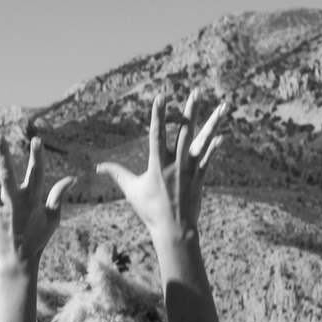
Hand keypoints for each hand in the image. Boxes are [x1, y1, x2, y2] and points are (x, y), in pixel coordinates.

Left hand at [0, 132, 74, 277]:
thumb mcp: (52, 218)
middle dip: (2, 154)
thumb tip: (73, 178)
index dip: (37, 157)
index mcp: (32, 201)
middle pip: (6, 173)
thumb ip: (59, 196)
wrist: (15, 262)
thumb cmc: (37, 240)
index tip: (37, 140)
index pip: (36, 174)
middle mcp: (13, 201)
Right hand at [96, 91, 226, 240]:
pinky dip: (214, 146)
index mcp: (158, 165)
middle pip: (185, 132)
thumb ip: (117, 174)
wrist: (174, 229)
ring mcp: (191, 169)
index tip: (161, 97)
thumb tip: (99, 167)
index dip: (159, 115)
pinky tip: (221, 134)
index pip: (157, 134)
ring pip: (203, 141)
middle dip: (191, 111)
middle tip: (196, 92)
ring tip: (223, 107)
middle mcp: (176, 164)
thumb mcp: (131, 190)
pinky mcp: (201, 176)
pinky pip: (209, 158)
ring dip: (212, 123)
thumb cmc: (150, 210)